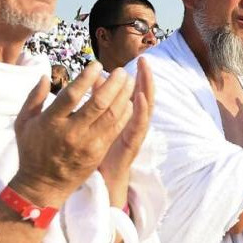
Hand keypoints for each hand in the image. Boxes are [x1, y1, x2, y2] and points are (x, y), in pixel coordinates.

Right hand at [10, 62, 134, 208]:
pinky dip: (124, 114)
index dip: (86, 78)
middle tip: (121, 71)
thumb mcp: (23, 123)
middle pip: (98, 104)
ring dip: (123, 96)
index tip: (96, 64)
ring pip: (111, 116)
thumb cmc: (32, 151)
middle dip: (113, 84)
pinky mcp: (98, 153)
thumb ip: (33, 98)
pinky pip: (115, 130)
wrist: (43, 185)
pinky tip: (128, 102)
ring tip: (128, 81)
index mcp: (51, 122)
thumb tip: (43, 75)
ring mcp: (87, 144)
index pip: (72, 95)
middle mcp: (71, 132)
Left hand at [99, 58, 153, 207]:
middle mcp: (133, 125)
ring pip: (144, 110)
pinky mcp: (131, 146)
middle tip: (144, 60)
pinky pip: (137, 128)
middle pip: (143, 97)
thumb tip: (96, 80)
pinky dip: (139, 112)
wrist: (104, 183)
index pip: (134, 93)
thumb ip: (97, 102)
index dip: (138, 77)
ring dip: (146, 91)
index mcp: (125, 118)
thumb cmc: (97, 153)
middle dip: (144, 79)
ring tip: (146, 72)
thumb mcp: (97, 124)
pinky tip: (138, 98)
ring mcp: (134, 135)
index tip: (139, 60)